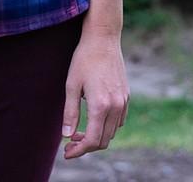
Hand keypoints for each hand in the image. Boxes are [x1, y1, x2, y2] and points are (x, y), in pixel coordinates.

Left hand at [61, 25, 129, 158]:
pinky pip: (119, 121)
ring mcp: (123, 102)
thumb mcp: (71, 85)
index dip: (79, 150)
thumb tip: (66, 136)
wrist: (103, 39)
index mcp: (101, 106)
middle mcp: (116, 107)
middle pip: (103, 140)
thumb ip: (70, 113)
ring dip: (96, 137)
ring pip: (112, 132)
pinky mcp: (126, 96)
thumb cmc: (84, 60)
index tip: (66, 152)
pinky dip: (106, 127)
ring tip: (78, 132)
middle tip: (69, 143)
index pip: (92, 140)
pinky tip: (93, 119)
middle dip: (86, 146)